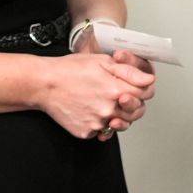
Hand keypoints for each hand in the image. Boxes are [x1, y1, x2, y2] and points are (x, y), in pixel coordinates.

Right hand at [38, 52, 154, 139]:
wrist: (44, 84)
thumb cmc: (70, 69)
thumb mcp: (102, 61)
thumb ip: (129, 72)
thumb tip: (148, 79)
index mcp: (116, 89)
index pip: (146, 94)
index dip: (144, 88)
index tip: (137, 86)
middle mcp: (109, 110)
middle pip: (136, 112)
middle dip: (133, 104)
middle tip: (121, 96)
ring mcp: (97, 123)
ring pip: (120, 124)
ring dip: (117, 115)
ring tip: (103, 102)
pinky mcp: (86, 131)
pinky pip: (101, 131)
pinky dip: (99, 123)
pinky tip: (89, 110)